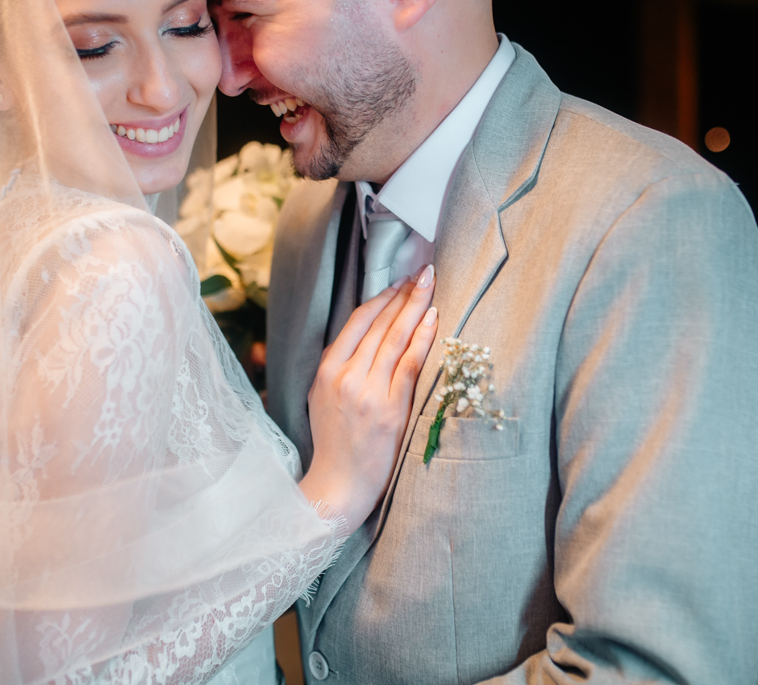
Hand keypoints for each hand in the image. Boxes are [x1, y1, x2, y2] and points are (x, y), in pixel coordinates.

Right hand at [300, 265, 437, 531]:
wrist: (339, 486)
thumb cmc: (336, 443)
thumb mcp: (324, 398)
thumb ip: (342, 367)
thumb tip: (371, 334)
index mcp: (326, 371)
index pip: (356, 322)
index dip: (381, 297)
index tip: (400, 280)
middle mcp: (344, 377)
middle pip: (378, 324)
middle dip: (403, 293)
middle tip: (423, 271)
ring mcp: (367, 392)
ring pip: (394, 338)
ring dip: (415, 306)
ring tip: (431, 284)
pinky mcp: (389, 409)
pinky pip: (409, 364)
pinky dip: (422, 337)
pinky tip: (433, 318)